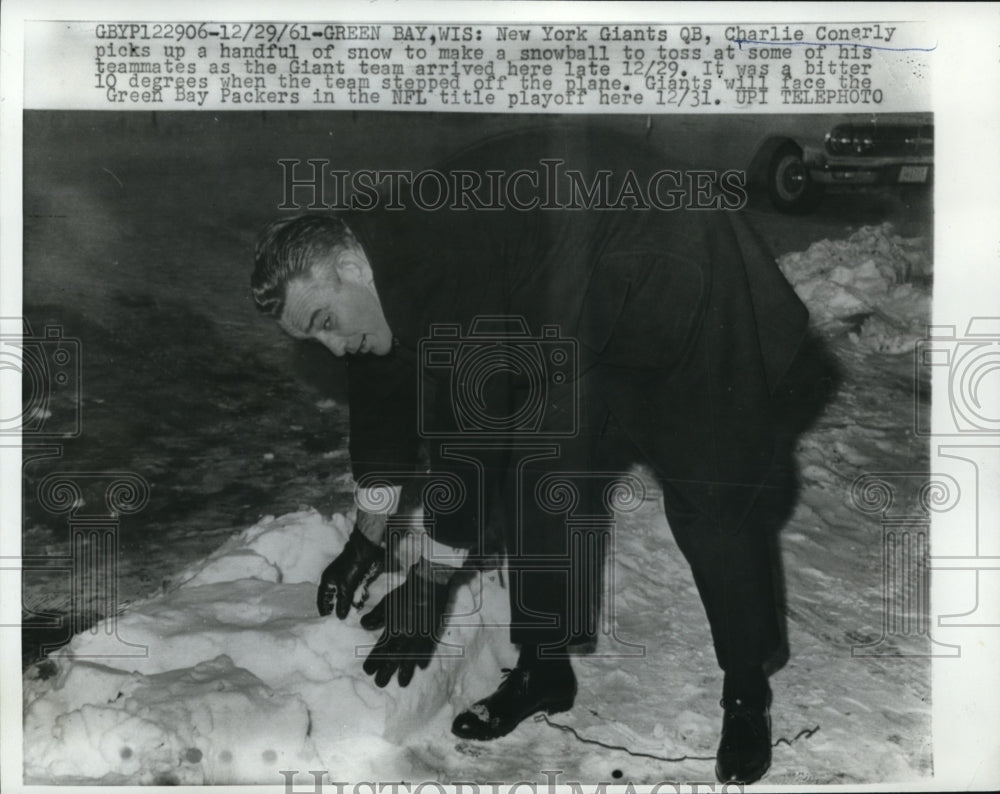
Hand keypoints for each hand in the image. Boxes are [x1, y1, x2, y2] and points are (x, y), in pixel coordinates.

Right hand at [317, 527, 386, 618]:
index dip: (325, 610)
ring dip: (351, 603)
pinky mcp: (358, 580)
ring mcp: (347, 581)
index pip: (323, 599)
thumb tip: (339, 617)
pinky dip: (359, 597)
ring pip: (347, 597)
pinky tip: (362, 601)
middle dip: (340, 608)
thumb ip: (342, 603)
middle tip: (344, 617)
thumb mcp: (345, 587)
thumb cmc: (351, 567)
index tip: (328, 620)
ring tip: (355, 609)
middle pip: (336, 599)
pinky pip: (356, 592)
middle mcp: (336, 582)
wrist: (366, 552)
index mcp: (328, 581)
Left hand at [361, 563, 453, 687]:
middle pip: (393, 659)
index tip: (367, 671)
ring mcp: (420, 637)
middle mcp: (406, 637)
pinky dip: (424, 659)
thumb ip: (376, 616)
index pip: (380, 650)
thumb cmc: (406, 592)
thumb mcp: (387, 602)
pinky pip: (427, 650)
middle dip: (386, 672)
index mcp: (393, 629)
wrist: (428, 585)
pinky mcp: (431, 633)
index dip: (373, 661)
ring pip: (411, 659)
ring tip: (402, 683)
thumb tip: (364, 625)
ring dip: (405, 672)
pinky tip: (421, 667)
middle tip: (380, 684)